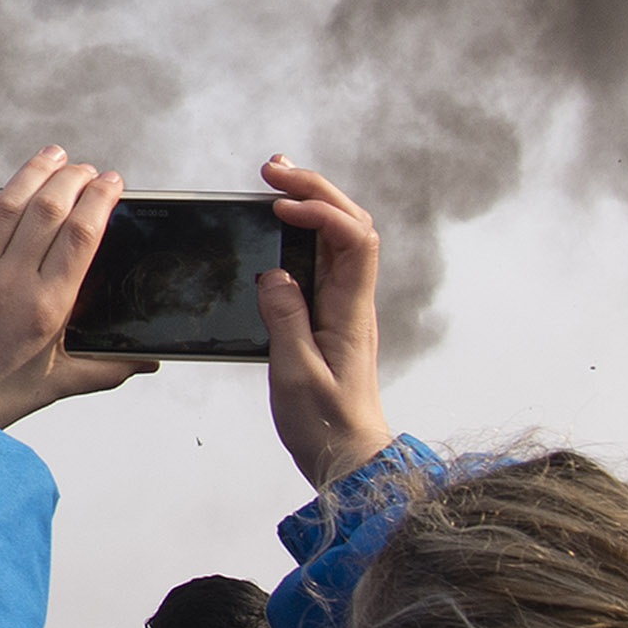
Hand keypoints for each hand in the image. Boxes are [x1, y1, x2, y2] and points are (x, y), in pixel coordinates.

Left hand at [0, 148, 157, 427]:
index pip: (83, 235)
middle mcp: (12, 282)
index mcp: (48, 307)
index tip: (112, 181)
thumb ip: (107, 368)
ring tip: (53, 154)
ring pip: (8, 203)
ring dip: (34, 171)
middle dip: (74, 179)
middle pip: (51, 210)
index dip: (100, 199)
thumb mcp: (58, 384)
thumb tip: (151, 362)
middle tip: (86, 168)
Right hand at [259, 154, 388, 488]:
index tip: (281, 207)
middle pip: (349, 225)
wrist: (350, 458)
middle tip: (273, 169)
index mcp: (351, 311)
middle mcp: (353, 301)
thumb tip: (274, 273)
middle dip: (314, 189)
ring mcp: (344, 306)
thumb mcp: (297, 375)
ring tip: (274, 183)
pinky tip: (280, 226)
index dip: (322, 211)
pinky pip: (323, 259)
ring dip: (312, 203)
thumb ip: (286, 320)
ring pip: (338, 237)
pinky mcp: (330, 316)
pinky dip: (304, 232)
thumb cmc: (327, 426)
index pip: (354, 239)